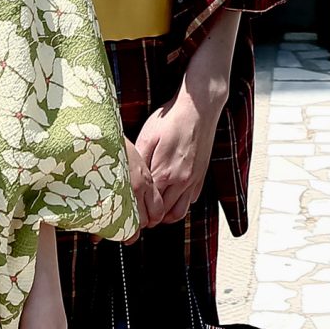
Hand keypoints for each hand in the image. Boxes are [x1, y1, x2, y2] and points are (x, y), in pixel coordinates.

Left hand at [128, 71, 226, 227]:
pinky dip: (180, 205)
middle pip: (164, 214)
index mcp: (164, 173)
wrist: (199, 109)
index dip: (138, 212)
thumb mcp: (148, 137)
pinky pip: (191, 200)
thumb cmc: (171, 120)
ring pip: (180, 212)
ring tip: (155, 214)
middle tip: (139, 218)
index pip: (149, 206)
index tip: (129, 215)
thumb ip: (139, 162)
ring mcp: (193, 180)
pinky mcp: (201, 176)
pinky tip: (171, 198)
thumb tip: (128, 179)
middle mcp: (181, 181)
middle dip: (150, 219)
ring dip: (166, 217)